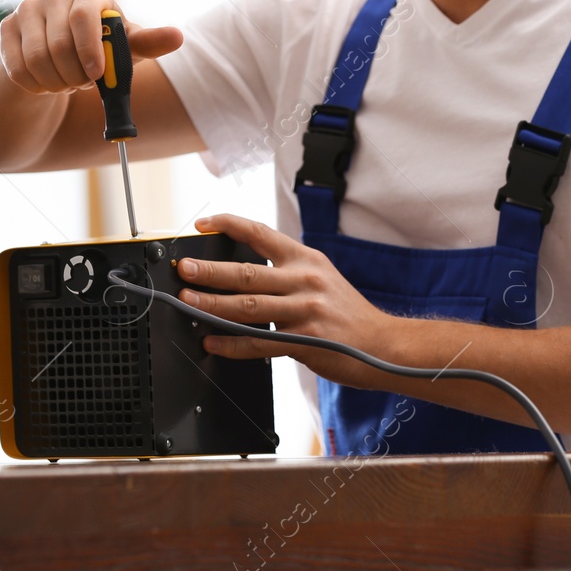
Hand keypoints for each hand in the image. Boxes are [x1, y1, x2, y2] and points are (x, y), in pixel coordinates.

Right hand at [0, 0, 181, 94]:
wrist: (61, 53)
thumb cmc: (103, 47)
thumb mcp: (125, 47)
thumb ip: (149, 43)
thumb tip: (177, 37)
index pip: (83, 16)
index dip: (88, 50)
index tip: (95, 76)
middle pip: (59, 45)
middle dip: (75, 76)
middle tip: (85, 83)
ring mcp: (27, 8)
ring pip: (37, 60)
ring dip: (57, 83)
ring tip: (69, 82)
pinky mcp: (7, 28)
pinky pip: (19, 69)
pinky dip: (37, 87)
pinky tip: (48, 82)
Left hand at [177, 212, 394, 386]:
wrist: (385, 346)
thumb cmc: (347, 314)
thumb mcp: (322, 278)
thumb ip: (287, 272)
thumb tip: (241, 274)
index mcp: (306, 259)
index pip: (261, 233)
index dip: (228, 225)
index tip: (202, 224)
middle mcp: (305, 280)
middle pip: (248, 272)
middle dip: (210, 270)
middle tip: (184, 268)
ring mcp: (305, 311)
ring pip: (249, 306)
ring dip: (212, 305)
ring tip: (187, 303)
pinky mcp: (305, 341)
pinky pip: (260, 343)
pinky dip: (232, 344)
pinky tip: (212, 342)